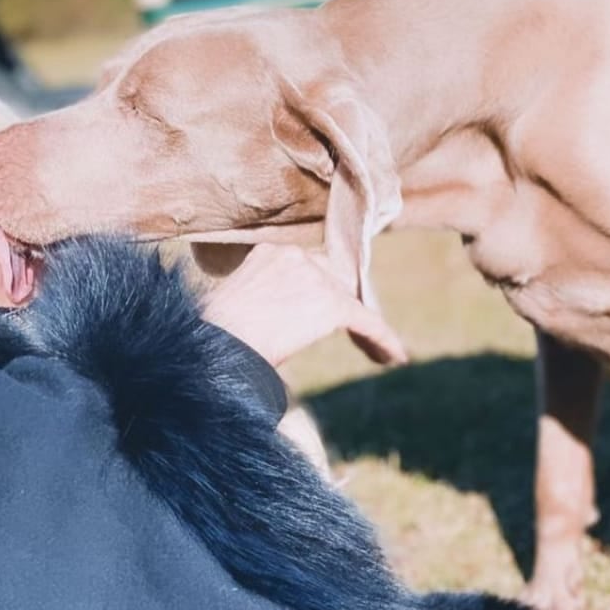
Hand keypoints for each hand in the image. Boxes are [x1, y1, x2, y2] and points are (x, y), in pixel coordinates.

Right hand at [200, 243, 407, 367]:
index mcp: (268, 253)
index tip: (319, 309)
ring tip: (380, 349)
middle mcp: (295, 256)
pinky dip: (383, 339)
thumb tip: (271, 323)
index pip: (306, 267)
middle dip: (342, 301)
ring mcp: (315, 278)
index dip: (318, 289)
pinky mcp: (332, 304)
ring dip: (363, 325)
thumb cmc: (214, 336)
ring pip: (351, 300)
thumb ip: (262, 302)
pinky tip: (395, 357)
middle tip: (356, 327)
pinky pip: (367, 321)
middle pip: (334, 276)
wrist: (217, 346)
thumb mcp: (236, 305)